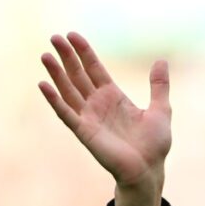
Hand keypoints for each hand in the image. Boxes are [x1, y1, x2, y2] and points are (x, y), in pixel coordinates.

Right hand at [38, 33, 171, 193]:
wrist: (149, 170)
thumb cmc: (154, 144)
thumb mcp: (161, 109)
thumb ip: (159, 85)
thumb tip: (161, 60)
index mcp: (114, 96)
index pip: (94, 69)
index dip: (84, 52)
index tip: (72, 35)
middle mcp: (98, 104)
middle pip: (78, 75)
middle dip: (67, 57)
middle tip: (55, 37)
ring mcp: (89, 117)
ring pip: (69, 91)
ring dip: (56, 74)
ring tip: (45, 55)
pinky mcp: (85, 132)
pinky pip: (66, 113)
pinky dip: (55, 100)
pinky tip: (43, 85)